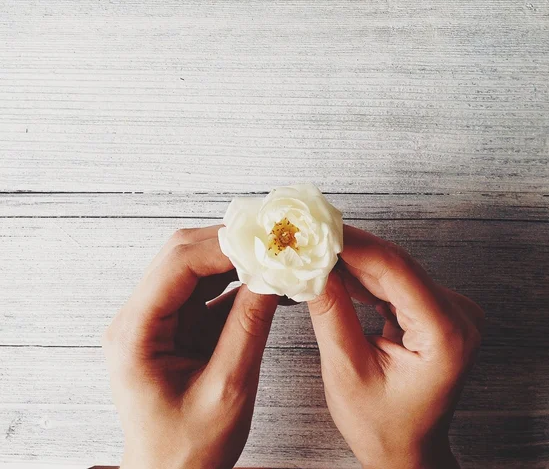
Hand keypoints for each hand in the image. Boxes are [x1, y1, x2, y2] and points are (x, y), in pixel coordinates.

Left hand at [102, 226, 277, 468]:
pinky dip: (235, 281)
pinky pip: (205, 290)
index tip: (266, 241)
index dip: (224, 247)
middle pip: (182, 256)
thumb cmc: (188, 450)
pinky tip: (263, 281)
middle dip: (229, 244)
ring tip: (272, 256)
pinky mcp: (175, 326)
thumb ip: (249, 327)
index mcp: (135, 333)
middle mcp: (138, 318)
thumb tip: (273, 275)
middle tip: (272, 241)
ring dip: (234, 259)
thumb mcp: (227, 390)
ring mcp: (155, 320)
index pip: (178, 265)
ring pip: (195, 267)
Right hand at [308, 225, 483, 468]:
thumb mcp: (348, 372)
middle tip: (306, 234)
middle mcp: (457, 315)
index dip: (352, 244)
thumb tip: (311, 266)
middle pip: (394, 265)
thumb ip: (330, 313)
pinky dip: (361, 275)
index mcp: (446, 335)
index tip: (316, 228)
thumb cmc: (384, 427)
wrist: (409, 451)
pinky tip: (332, 269)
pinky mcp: (435, 310)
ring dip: (350, 259)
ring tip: (312, 250)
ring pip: (391, 269)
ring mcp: (449, 311)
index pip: (395, 270)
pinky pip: (394, 282)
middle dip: (346, 248)